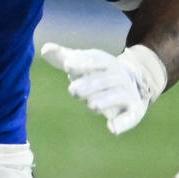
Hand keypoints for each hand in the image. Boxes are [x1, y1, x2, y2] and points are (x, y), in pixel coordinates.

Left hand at [41, 42, 165, 134]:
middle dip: (90, 84)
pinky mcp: (133, 112)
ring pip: (118, 96)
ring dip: (105, 101)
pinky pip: (130, 117)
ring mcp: (127, 95)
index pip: (97, 60)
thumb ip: (64, 58)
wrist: (133, 86)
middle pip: (106, 79)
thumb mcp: (83, 64)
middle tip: (73, 90)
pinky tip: (112, 128)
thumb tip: (45, 49)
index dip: (83, 62)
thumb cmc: (99, 75)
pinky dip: (122, 123)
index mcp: (107, 63)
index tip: (67, 66)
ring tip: (91, 105)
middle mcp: (119, 77)